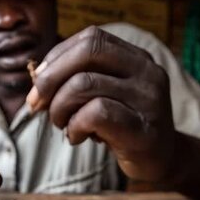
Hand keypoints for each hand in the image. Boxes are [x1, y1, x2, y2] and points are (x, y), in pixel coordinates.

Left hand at [26, 26, 176, 182]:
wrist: (162, 161)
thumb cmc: (123, 126)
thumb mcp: (105, 95)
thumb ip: (79, 79)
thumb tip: (37, 77)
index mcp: (137, 58)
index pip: (91, 38)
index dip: (57, 56)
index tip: (38, 81)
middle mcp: (147, 72)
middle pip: (88, 51)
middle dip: (51, 77)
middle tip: (37, 103)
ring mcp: (148, 100)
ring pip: (85, 84)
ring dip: (59, 108)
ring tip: (62, 125)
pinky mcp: (142, 130)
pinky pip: (96, 114)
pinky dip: (75, 125)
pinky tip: (77, 137)